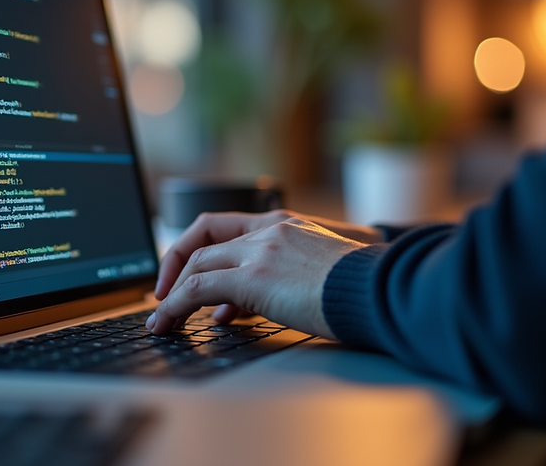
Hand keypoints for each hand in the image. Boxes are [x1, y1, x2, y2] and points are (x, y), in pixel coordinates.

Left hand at [148, 215, 368, 338]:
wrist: (384, 289)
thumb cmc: (363, 289)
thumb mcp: (316, 273)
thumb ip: (277, 280)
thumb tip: (238, 309)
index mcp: (284, 224)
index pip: (223, 226)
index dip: (194, 248)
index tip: (185, 274)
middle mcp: (268, 230)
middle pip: (201, 241)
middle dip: (175, 272)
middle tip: (163, 299)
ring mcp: (261, 250)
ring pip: (196, 265)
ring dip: (171, 293)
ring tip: (162, 320)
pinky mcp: (255, 277)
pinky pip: (198, 289)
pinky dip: (174, 306)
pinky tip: (168, 323)